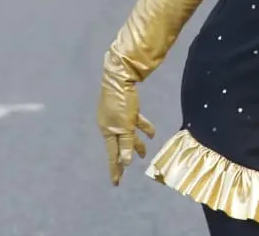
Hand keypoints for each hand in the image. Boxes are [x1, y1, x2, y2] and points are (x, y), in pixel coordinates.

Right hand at [98, 59, 155, 185]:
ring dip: (137, 143)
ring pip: (128, 134)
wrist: (120, 76)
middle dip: (125, 157)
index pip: (112, 155)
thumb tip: (125, 162)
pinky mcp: (126, 108)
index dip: (115, 169)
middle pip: (119, 146)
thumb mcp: (124, 125)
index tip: (116, 182)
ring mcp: (118, 116)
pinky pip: (135, 122)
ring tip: (145, 153)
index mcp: (107, 131)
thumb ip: (126, 143)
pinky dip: (143, 127)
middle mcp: (111, 125)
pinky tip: (151, 133)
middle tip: (127, 172)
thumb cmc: (120, 103)